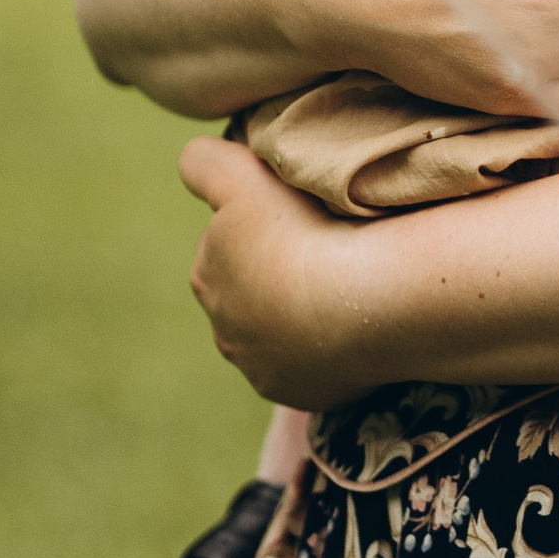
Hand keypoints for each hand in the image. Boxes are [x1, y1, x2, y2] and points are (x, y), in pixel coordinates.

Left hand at [183, 135, 379, 407]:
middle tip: (324, 253)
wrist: (365, 299)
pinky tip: (354, 327)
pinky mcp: (303, 394)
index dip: (258, 230)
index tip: (293, 222)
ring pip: (281, 336)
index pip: (226, 248)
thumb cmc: (307, 230)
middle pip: (252, 296)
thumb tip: (193, 163)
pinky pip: (314, 368)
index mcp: (207, 277)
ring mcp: (266, 368)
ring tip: (344, 292)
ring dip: (302, 318)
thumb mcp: (244, 177)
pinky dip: (328, 351)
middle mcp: (225, 331)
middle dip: (277, 280)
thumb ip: (205, 164)